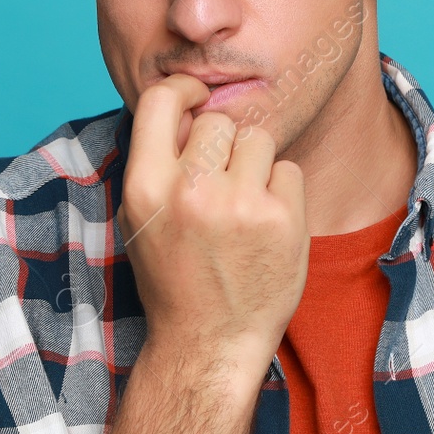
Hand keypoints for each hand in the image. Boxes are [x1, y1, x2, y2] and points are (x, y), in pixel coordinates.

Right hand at [117, 74, 307, 388]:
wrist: (208, 343)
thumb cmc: (175, 276)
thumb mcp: (144, 218)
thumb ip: (159, 161)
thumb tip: (190, 103)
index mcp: (144, 186)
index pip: (161, 99)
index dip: (183, 90)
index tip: (196, 97)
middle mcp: (190, 192)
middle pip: (219, 122)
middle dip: (224, 145)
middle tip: (222, 187)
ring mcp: (239, 205)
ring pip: (259, 140)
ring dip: (256, 165)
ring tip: (243, 208)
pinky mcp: (282, 220)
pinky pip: (290, 170)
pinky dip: (283, 192)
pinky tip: (266, 226)